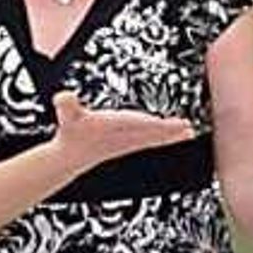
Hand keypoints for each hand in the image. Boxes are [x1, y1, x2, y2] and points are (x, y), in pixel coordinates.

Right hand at [50, 93, 196, 166]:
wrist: (73, 155)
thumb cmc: (71, 131)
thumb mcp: (65, 114)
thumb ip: (65, 105)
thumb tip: (62, 97)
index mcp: (113, 127)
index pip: (132, 124)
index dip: (146, 123)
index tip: (161, 122)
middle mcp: (125, 137)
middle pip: (150, 132)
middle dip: (168, 130)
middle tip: (188, 127)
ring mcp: (132, 142)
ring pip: (156, 137)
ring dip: (173, 135)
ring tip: (190, 131)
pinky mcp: (134, 144)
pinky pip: (155, 139)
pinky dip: (168, 137)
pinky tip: (180, 135)